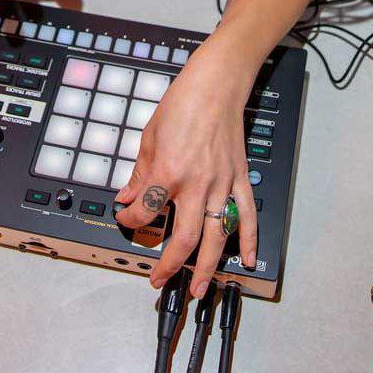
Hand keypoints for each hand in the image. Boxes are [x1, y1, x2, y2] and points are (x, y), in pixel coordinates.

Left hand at [113, 47, 257, 297]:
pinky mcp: (238, 178)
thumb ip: (139, 173)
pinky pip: (246, 215)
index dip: (128, 219)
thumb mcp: (149, 137)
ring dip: (207, 266)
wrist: (216, 85)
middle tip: (158, 280)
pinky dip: (249, 240)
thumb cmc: (184, 103)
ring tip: (198, 288)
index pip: (144, 210)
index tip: (124, 218)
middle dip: (169, 265)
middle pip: (183, 238)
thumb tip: (127, 196)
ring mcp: (221, 183)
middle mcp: (196, 183)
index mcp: (168, 172)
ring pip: (216, 235)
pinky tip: (247, 259)